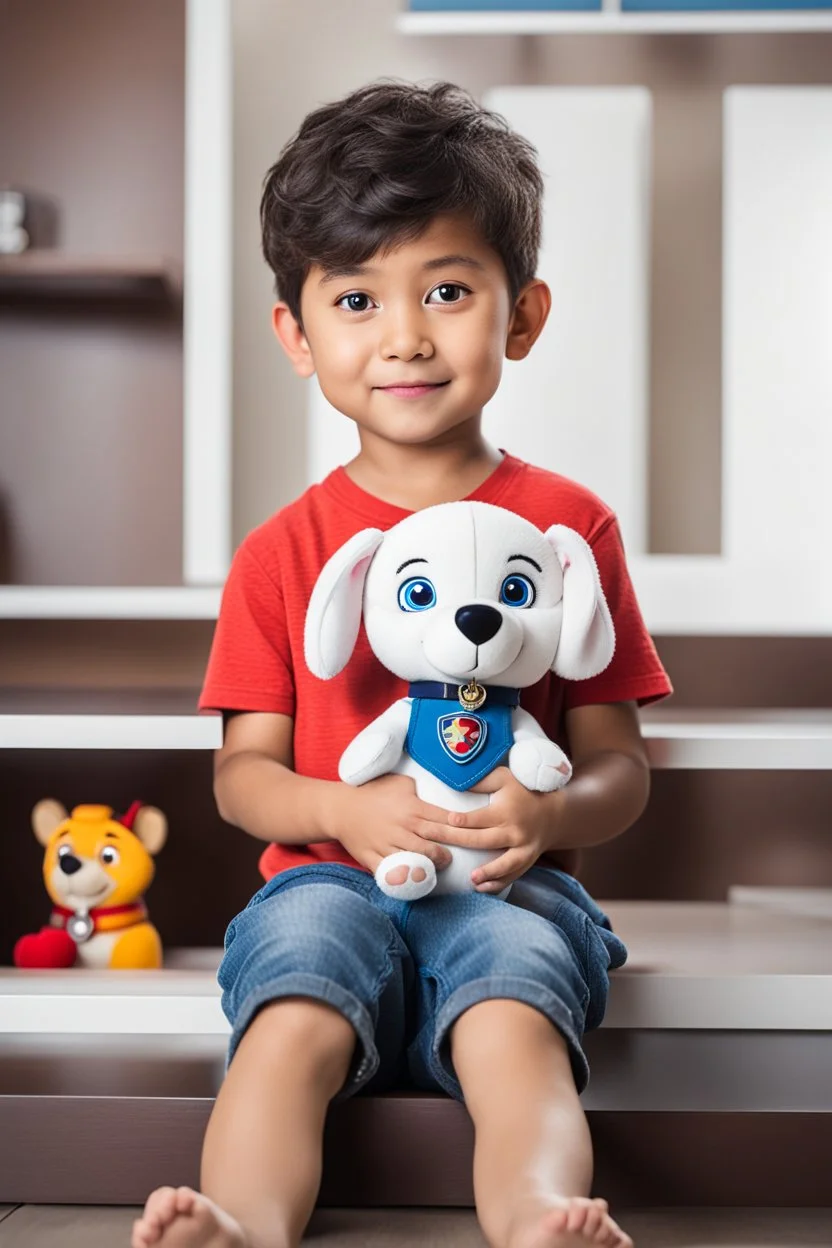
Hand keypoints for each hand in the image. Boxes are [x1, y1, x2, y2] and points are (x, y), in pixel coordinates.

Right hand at [329, 773, 452, 876]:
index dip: (462, 827)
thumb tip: (443, 790)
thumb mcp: (399, 782)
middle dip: (452, 848)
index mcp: (412, 807)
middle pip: (436, 840)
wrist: (340, 808)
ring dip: (434, 863)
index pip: (445, 818)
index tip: (471, 831)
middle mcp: (403, 827)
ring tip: (441, 864)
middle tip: (457, 853)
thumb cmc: (372, 792)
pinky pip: (393, 872)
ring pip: (419, 858)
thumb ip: (421, 790)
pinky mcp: (375, 858)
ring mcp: (389, 844)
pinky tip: (415, 878)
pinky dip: (405, 877)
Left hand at [433, 767, 563, 893]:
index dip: (464, 819)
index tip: (448, 820)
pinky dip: (498, 883)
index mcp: (506, 811)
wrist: (554, 814)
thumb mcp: (504, 778)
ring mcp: (523, 849)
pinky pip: (513, 875)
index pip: (481, 818)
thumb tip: (455, 781)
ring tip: (471, 879)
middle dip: (458, 843)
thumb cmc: (523, 792)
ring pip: (505, 863)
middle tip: (435, 848)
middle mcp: (515, 832)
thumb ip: (481, 781)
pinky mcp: (526, 861)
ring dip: (488, 872)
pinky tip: (482, 888)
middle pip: (483, 840)